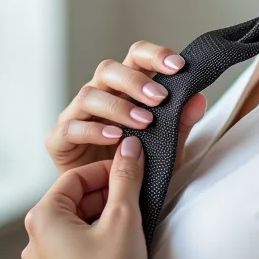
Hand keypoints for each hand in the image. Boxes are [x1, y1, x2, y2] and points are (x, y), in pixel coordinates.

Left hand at [22, 137, 147, 258]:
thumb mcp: (123, 219)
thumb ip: (126, 178)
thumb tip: (130, 149)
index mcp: (43, 218)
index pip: (75, 176)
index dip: (106, 170)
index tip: (128, 171)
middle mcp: (37, 237)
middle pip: (76, 197)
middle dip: (108, 193)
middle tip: (133, 194)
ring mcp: (46, 256)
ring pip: (79, 220)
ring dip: (105, 214)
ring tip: (130, 222)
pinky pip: (78, 241)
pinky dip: (99, 235)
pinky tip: (120, 240)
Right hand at [46, 41, 207, 174]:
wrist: (110, 202)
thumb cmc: (136, 168)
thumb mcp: (168, 148)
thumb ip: (181, 124)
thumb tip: (199, 98)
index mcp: (125, 88)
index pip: (136, 57)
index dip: (155, 55)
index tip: (178, 67)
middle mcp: (99, 94)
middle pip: (108, 69)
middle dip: (136, 81)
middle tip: (160, 99)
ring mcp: (76, 115)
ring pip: (89, 94)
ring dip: (118, 106)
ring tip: (143, 122)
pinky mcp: (59, 139)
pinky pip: (71, 127)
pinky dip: (94, 130)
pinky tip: (115, 138)